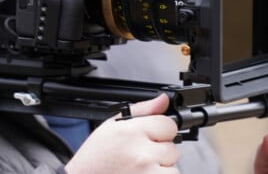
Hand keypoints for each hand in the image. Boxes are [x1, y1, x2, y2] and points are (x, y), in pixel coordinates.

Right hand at [64, 94, 179, 173]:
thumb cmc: (94, 160)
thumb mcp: (110, 127)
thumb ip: (141, 111)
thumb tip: (163, 100)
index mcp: (130, 132)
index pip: (168, 125)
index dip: (160, 132)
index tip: (150, 138)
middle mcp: (140, 153)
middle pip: (172, 148)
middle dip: (159, 153)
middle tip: (138, 157)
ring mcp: (147, 173)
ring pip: (173, 167)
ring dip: (161, 169)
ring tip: (139, 169)